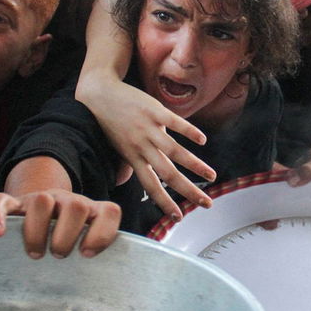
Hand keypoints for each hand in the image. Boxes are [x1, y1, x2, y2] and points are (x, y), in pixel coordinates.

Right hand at [0, 190, 120, 257]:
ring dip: (38, 229)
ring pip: (41, 200)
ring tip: (36, 253)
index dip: (102, 233)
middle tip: (58, 256)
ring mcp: (41, 199)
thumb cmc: (65, 242)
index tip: (86, 254)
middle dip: (67, 235)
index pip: (108, 212)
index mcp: (91, 212)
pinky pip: (2, 201)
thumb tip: (92, 300)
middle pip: (75, 206)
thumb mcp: (81, 248)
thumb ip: (92, 263)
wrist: (41, 215)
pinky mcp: (14, 203)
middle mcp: (68, 202)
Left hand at [75, 76, 214, 217]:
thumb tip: (120, 182)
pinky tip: (202, 140)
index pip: (151, 186)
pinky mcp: (155, 111)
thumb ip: (123, 165)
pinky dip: (189, 131)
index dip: (165, 203)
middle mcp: (142, 146)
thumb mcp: (115, 147)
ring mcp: (149, 128)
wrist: (99, 94)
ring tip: (211, 175)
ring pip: (175, 151)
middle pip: (168, 174)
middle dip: (188, 190)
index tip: (179, 217)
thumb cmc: (108, 122)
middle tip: (205, 203)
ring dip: (195, 165)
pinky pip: (175, 122)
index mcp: (133, 158)